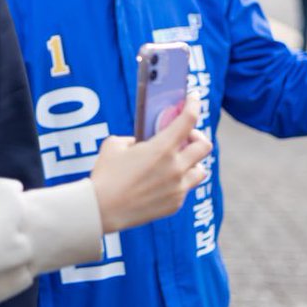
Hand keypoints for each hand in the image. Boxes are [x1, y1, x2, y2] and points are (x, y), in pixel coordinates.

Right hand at [90, 95, 211, 232]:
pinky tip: (161, 182)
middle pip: (204, 146)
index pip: (188, 120)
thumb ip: (134, 139)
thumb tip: (142, 143)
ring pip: (200, 170)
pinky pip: (185, 188)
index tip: (194, 97)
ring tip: (176, 162)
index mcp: (162, 148)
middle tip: (184, 137)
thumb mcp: (115, 145)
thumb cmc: (106, 175)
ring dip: (191, 162)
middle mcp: (175, 168)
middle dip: (196, 137)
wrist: (102, 209)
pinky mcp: (175, 204)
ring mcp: (178, 188)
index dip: (193, 104)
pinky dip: (178, 181)